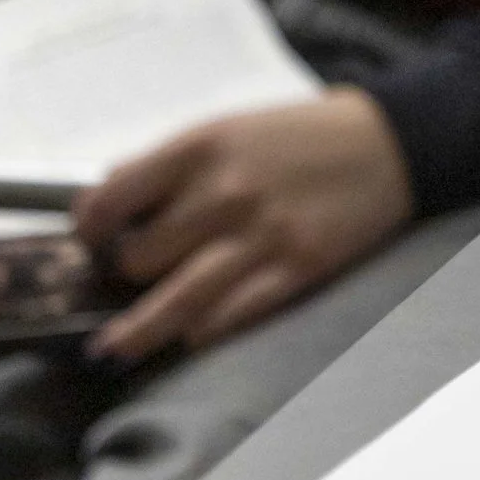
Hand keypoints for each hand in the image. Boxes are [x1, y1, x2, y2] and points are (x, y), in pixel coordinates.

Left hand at [75, 90, 413, 363]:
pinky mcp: (297, 269)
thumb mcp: (228, 129)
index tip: (91, 240)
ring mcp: (262, 236)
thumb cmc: (300, 136)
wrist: (388, 143)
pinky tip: (190, 334)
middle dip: (127, 273)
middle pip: (140, 258)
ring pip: (176, 300)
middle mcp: (224, 193)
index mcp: (200, 149)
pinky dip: (203, 330)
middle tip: (131, 279)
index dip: (90, 228)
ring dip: (138, 331)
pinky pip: (231, 315)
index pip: (112, 199)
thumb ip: (172, 165)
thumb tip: (111, 204)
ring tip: (111, 350)